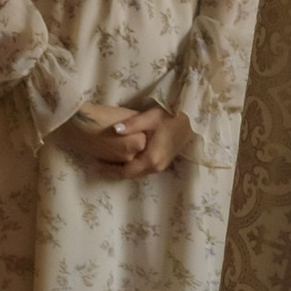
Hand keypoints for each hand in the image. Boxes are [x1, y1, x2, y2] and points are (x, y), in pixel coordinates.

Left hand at [59, 104, 178, 177]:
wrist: (193, 119)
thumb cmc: (171, 116)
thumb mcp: (150, 118)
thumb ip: (131, 125)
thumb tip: (114, 131)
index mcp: (151, 159)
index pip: (126, 171)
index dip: (110, 169)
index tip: (96, 164)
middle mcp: (156, 166)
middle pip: (131, 174)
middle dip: (115, 171)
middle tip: (99, 163)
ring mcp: (162, 165)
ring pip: (138, 172)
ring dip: (124, 169)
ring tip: (109, 161)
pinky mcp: (164, 161)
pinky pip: (145, 168)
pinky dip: (133, 165)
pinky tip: (126, 157)